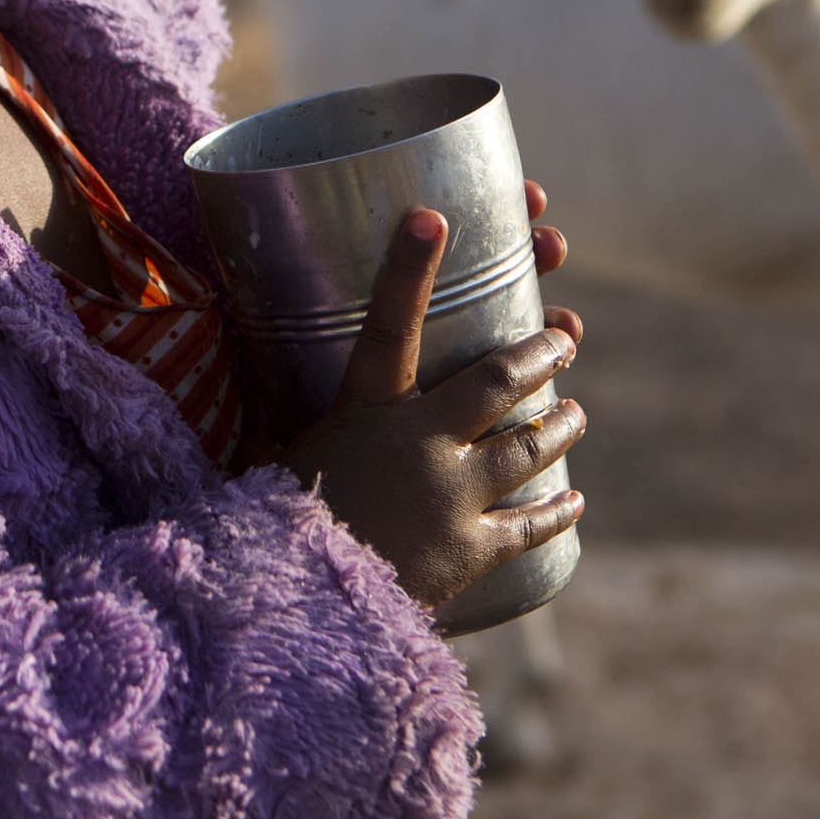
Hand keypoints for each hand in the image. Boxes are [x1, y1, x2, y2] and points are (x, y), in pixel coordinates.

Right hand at [278, 189, 585, 609]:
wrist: (294, 602)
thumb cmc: (271, 522)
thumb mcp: (275, 459)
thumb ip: (285, 430)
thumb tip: (242, 416)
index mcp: (365, 409)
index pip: (390, 320)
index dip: (410, 264)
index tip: (431, 216)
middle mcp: (420, 441)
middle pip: (500, 379)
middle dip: (541, 351)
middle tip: (564, 338)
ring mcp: (453, 495)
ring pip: (528, 446)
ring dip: (560, 424)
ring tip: (577, 412)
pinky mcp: (472, 550)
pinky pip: (528, 525)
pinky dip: (556, 511)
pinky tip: (575, 500)